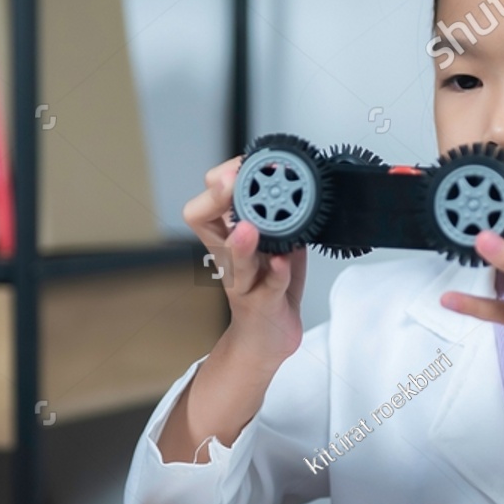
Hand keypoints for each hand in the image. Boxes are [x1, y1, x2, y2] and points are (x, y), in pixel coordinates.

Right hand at [184, 157, 305, 367]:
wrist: (267, 338)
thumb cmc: (268, 289)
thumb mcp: (277, 244)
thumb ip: (284, 217)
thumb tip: (298, 185)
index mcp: (228, 236)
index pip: (207, 201)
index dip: (220, 181)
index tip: (237, 165)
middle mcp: (228, 257)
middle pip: (204, 222)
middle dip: (220, 198)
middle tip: (232, 182)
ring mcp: (242, 282)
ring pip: (234, 260)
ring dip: (241, 243)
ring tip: (247, 228)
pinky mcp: (261, 305)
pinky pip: (267, 288)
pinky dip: (276, 274)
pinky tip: (281, 264)